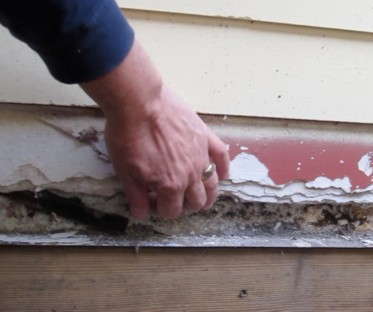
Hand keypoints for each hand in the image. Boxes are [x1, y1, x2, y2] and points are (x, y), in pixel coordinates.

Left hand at [81, 40, 228, 218]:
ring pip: (212, 184)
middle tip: (176, 200)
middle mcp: (189, 174)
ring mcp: (201, 155)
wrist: (139, 102)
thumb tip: (141, 214)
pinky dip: (224, 168)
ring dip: (208, 195)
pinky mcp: (206, 137)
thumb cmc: (127, 134)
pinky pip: (222, 156)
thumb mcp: (124, 170)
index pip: (171, 210)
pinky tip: (223, 175)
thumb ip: (135, 195)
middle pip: (196, 201)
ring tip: (202, 197)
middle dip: (186, 206)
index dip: (161, 210)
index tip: (152, 202)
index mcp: (169, 185)